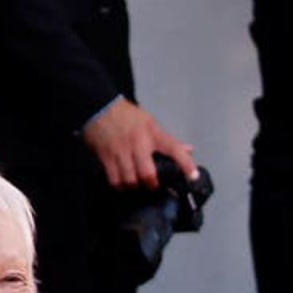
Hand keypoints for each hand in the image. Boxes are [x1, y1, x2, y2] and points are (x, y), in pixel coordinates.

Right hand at [81, 98, 195, 189]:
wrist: (100, 106)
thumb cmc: (128, 116)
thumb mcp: (151, 123)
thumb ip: (168, 140)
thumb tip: (188, 150)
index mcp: (153, 134)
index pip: (175, 149)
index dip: (186, 164)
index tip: (193, 176)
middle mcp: (138, 143)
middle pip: (148, 173)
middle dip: (151, 184)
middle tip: (152, 185)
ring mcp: (121, 150)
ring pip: (130, 179)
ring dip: (134, 185)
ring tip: (135, 183)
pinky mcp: (106, 156)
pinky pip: (114, 179)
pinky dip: (119, 185)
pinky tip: (121, 182)